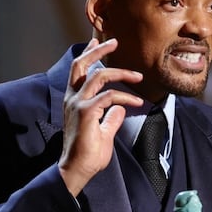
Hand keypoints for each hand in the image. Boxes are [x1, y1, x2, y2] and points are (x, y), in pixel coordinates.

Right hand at [58, 38, 143, 195]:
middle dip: (98, 50)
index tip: (96, 41)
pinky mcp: (87, 113)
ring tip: (139, 75)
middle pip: (82, 64)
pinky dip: (126, 97)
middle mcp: (72, 98)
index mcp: (73, 100)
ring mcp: (78, 104)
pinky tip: (138, 102)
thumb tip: (120, 108)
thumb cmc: (87, 154)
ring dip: (121, 72)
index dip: (87, 54)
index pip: (78, 70)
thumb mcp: (103, 131)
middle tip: (115, 41)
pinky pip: (110, 97)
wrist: (77, 170)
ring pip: (98, 75)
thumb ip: (110, 118)